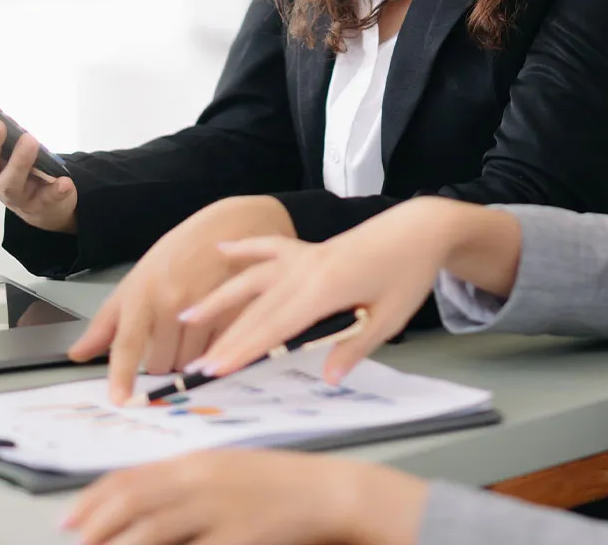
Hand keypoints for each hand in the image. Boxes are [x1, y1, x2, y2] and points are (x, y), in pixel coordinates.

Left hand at [63, 448, 426, 544]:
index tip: (69, 518)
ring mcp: (219, 512)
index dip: (94, 499)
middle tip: (74, 542)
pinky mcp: (237, 540)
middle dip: (96, 527)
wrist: (327, 493)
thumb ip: (185, 483)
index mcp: (198, 461)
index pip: (133, 477)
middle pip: (134, 505)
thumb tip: (140, 503)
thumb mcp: (226, 470)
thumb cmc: (276, 483)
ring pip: (152, 534)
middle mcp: (202, 481)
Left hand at [68, 195, 297, 403]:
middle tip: (171, 333)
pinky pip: (214, 353)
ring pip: (188, 362)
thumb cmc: (181, 252)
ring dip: (188, 356)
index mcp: (144, 292)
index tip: (119, 400)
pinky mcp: (232, 313)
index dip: (122, 374)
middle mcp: (171, 300)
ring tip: (194, 326)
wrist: (232, 226)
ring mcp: (204, 307)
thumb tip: (77, 354)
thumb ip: (109, 321)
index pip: (128, 342)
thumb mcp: (139, 278)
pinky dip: (211, 350)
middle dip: (163, 358)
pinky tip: (213, 328)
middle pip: (160, 362)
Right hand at [180, 196, 519, 383]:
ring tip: (187, 314)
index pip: (275, 326)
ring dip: (221, 297)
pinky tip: (221, 250)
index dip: (242, 349)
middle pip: (257, 308)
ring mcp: (306, 254)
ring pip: (254, 279)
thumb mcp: (390, 318)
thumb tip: (328, 378)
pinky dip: (246, 248)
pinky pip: (271, 247)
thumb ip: (355, 347)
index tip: (214, 369)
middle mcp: (307, 269)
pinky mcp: (310, 248)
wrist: (420, 229)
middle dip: (224, 338)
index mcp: (326, 288)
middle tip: (193, 366)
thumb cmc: (408, 274)